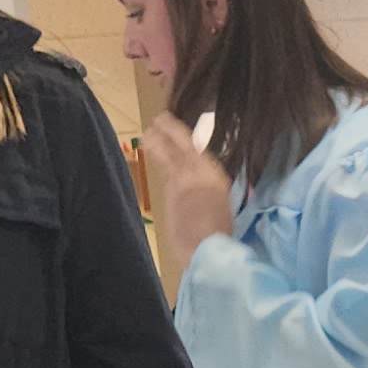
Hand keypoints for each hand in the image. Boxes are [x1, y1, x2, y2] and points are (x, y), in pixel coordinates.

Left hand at [139, 116, 222, 289]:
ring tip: (147, 133)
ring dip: (157, 140)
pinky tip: (149, 148)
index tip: (176, 128)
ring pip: (169, 153)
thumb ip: (207, 192)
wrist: (207, 246)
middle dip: (170, 131)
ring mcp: (185, 178)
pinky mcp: (171, 188)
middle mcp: (202, 172)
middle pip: (184, 145)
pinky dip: (155, 155)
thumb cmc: (218, 233)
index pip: (199, 151)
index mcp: (217, 177)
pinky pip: (162, 168)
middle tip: (159, 120)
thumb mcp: (220, 207)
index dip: (185, 137)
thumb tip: (198, 189)